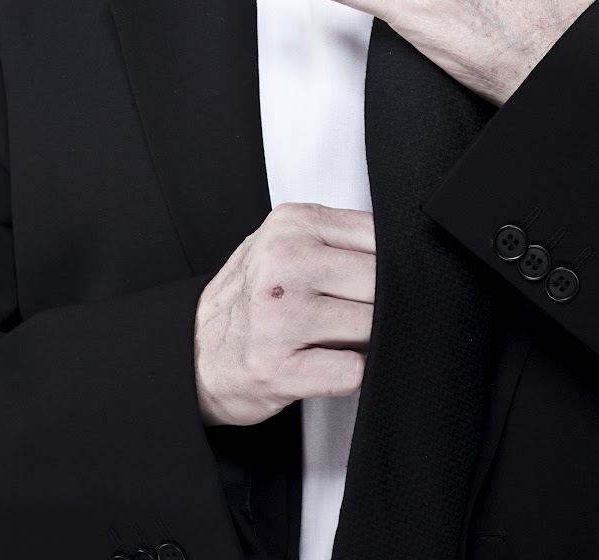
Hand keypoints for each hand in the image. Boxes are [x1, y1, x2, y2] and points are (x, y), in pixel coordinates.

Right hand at [194, 201, 375, 426]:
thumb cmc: (250, 298)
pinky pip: (351, 370)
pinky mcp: (277, 368)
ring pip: (370, 325)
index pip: (378, 235)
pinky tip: (333, 364)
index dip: (397, 262)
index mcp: (292, 226)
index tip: (397, 278)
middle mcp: (284, 265)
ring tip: (348, 338)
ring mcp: (279, 317)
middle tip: (370, 314)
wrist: (192, 355)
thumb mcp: (283, 245)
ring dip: (371, 339)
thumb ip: (336, 239)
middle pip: (378, 280)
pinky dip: (353, 372)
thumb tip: (406, 252)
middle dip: (386, 303)